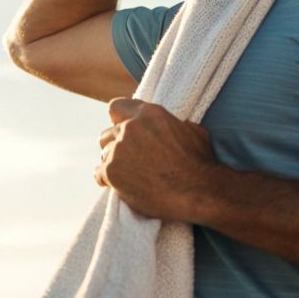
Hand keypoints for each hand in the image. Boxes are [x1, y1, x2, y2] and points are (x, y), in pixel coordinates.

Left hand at [95, 98, 218, 221]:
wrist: (198, 191)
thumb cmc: (200, 162)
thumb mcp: (191, 130)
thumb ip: (170, 124)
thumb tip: (170, 126)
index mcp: (149, 113)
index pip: (116, 107)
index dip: (119, 120)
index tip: (123, 130)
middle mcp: (130, 127)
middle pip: (107, 133)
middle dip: (115, 145)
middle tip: (128, 158)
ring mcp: (119, 149)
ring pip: (104, 154)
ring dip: (114, 163)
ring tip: (129, 175)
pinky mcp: (112, 172)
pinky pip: (99, 174)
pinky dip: (107, 181)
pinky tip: (120, 186)